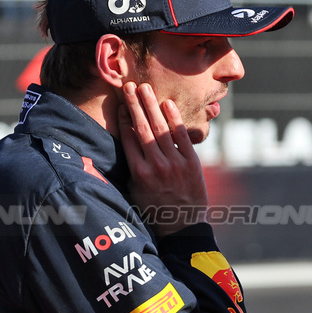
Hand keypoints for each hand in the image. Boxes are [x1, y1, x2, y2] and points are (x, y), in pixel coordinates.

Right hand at [118, 81, 207, 234]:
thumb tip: (123, 146)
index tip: (120, 103)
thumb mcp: (136, 191)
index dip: (123, 119)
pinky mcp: (191, 164)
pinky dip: (174, 120)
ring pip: (160, 129)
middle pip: (142, 128)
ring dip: (151, 106)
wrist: (182, 227)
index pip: (128, 138)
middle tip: (128, 86)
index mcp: (138, 173)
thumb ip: (131, 168)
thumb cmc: (155, 210)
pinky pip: (181, 137)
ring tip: (145, 88)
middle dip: (135, 105)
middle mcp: (155, 166)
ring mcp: (174, 164)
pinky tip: (167, 104)